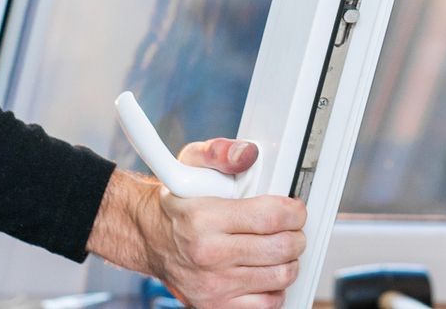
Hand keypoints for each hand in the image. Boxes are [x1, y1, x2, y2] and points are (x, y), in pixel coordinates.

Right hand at [86, 139, 306, 308]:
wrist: (149, 236)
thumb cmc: (176, 202)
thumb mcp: (192, 162)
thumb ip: (221, 152)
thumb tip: (248, 154)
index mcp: (204, 218)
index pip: (270, 217)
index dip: (294, 211)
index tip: (295, 208)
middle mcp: (208, 255)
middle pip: (280, 248)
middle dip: (296, 234)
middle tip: (293, 227)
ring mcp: (213, 286)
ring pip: (280, 277)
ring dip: (290, 260)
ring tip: (281, 247)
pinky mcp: (216, 306)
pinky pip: (267, 304)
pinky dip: (276, 287)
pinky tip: (267, 270)